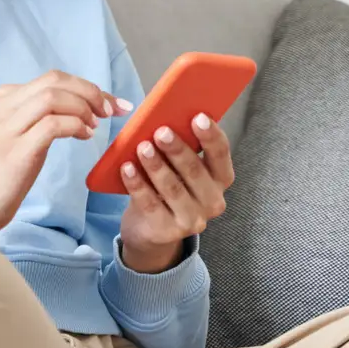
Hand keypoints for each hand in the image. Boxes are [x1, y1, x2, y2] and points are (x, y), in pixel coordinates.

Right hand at [0, 71, 131, 233]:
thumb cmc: (3, 174)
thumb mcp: (19, 134)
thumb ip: (38, 115)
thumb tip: (80, 105)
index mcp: (3, 100)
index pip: (51, 79)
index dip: (85, 86)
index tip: (110, 102)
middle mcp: (2, 107)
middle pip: (54, 81)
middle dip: (89, 91)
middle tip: (109, 110)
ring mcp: (7, 127)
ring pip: (53, 97)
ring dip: (83, 108)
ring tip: (95, 126)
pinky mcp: (16, 149)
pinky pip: (52, 125)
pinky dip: (75, 126)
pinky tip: (84, 137)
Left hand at [118, 113, 233, 272]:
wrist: (151, 229)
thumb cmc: (169, 187)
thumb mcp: (179, 169)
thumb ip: (181, 148)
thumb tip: (165, 117)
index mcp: (221, 179)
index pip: (221, 155)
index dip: (211, 136)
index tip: (198, 117)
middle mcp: (212, 201)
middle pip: (196, 172)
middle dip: (178, 150)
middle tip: (161, 132)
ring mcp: (192, 220)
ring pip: (173, 188)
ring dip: (156, 166)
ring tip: (142, 147)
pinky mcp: (167, 231)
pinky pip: (151, 204)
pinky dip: (138, 185)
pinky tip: (127, 169)